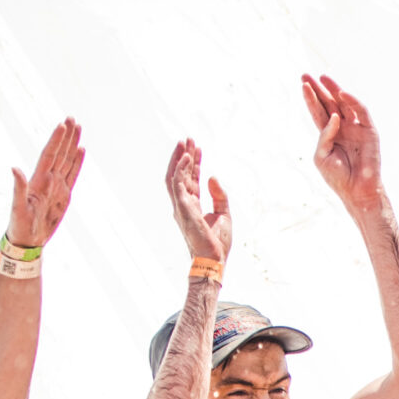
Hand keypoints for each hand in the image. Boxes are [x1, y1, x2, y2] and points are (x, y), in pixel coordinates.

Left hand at [6, 117, 84, 248]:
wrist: (27, 241)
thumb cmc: (20, 225)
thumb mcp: (18, 208)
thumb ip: (18, 188)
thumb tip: (14, 168)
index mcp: (38, 180)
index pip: (49, 155)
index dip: (56, 140)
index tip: (62, 125)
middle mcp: (48, 180)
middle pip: (59, 153)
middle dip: (65, 136)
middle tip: (71, 118)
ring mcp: (57, 186)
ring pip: (67, 160)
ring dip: (72, 144)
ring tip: (77, 128)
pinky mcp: (64, 195)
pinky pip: (72, 175)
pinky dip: (77, 162)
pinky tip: (80, 150)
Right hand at [165, 138, 230, 260]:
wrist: (214, 259)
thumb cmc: (217, 243)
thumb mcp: (224, 214)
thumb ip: (219, 196)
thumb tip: (212, 176)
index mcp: (193, 205)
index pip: (191, 179)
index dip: (194, 162)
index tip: (197, 147)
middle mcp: (184, 204)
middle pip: (180, 174)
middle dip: (183, 155)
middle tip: (187, 139)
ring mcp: (181, 206)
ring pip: (175, 176)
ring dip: (179, 158)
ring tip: (185, 142)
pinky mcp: (182, 208)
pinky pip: (177, 184)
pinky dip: (180, 169)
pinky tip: (186, 157)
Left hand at [303, 73, 383, 211]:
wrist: (356, 191)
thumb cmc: (337, 177)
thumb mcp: (322, 156)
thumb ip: (324, 136)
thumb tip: (333, 117)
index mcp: (330, 134)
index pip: (318, 112)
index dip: (311, 98)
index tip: (302, 84)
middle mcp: (343, 128)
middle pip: (329, 103)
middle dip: (318, 89)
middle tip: (305, 75)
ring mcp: (356, 128)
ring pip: (344, 104)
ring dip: (334, 89)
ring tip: (323, 78)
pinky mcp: (369, 130)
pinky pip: (361, 111)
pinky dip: (352, 102)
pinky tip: (341, 94)